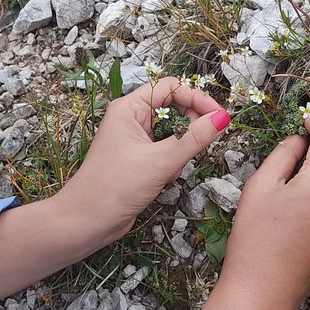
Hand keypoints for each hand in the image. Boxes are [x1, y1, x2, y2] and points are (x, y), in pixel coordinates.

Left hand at [52, 76, 230, 246]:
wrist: (87, 222)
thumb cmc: (114, 187)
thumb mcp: (161, 161)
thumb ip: (194, 138)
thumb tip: (222, 118)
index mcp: (129, 108)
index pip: (169, 88)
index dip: (196, 98)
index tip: (220, 116)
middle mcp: (130, 119)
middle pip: (172, 107)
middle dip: (190, 124)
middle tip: (203, 141)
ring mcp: (134, 139)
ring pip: (171, 131)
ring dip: (181, 147)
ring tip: (174, 166)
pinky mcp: (138, 159)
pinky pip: (165, 150)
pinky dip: (172, 161)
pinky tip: (166, 178)